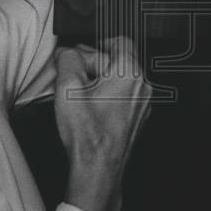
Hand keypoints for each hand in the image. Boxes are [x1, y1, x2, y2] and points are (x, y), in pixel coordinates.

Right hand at [54, 36, 151, 210]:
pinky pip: (124, 96)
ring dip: (101, 80)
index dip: (93, 45)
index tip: (79, 54)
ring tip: (79, 93)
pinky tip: (90, 107)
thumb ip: (68, 59)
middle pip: (118, 60)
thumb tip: (67, 52)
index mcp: (130, 73)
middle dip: (94, 64)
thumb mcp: (68, 88)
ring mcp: (142, 103)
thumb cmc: (88, 136)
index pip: (117, 40)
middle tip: (73, 74)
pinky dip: (108, 95)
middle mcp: (142, 86)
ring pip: (121, 79)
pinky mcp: (137, 117)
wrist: (98, 170)